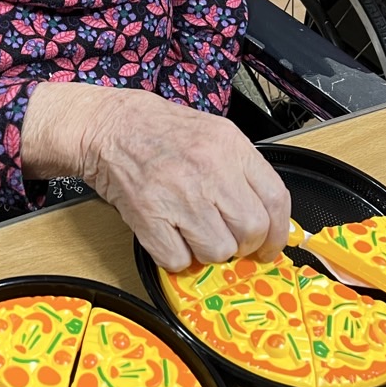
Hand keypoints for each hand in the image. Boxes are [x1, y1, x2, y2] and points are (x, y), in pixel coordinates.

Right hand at [77, 88, 290, 270]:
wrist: (107, 126)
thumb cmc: (157, 129)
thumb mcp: (213, 133)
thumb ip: (241, 169)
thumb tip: (265, 215)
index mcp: (230, 145)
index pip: (275, 199)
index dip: (279, 232)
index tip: (271, 245)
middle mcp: (209, 169)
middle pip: (251, 230)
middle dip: (244, 246)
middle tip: (230, 241)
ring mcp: (178, 194)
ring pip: (217, 251)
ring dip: (208, 251)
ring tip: (193, 232)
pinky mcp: (148, 216)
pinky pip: (178, 260)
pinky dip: (176, 257)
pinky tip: (169, 235)